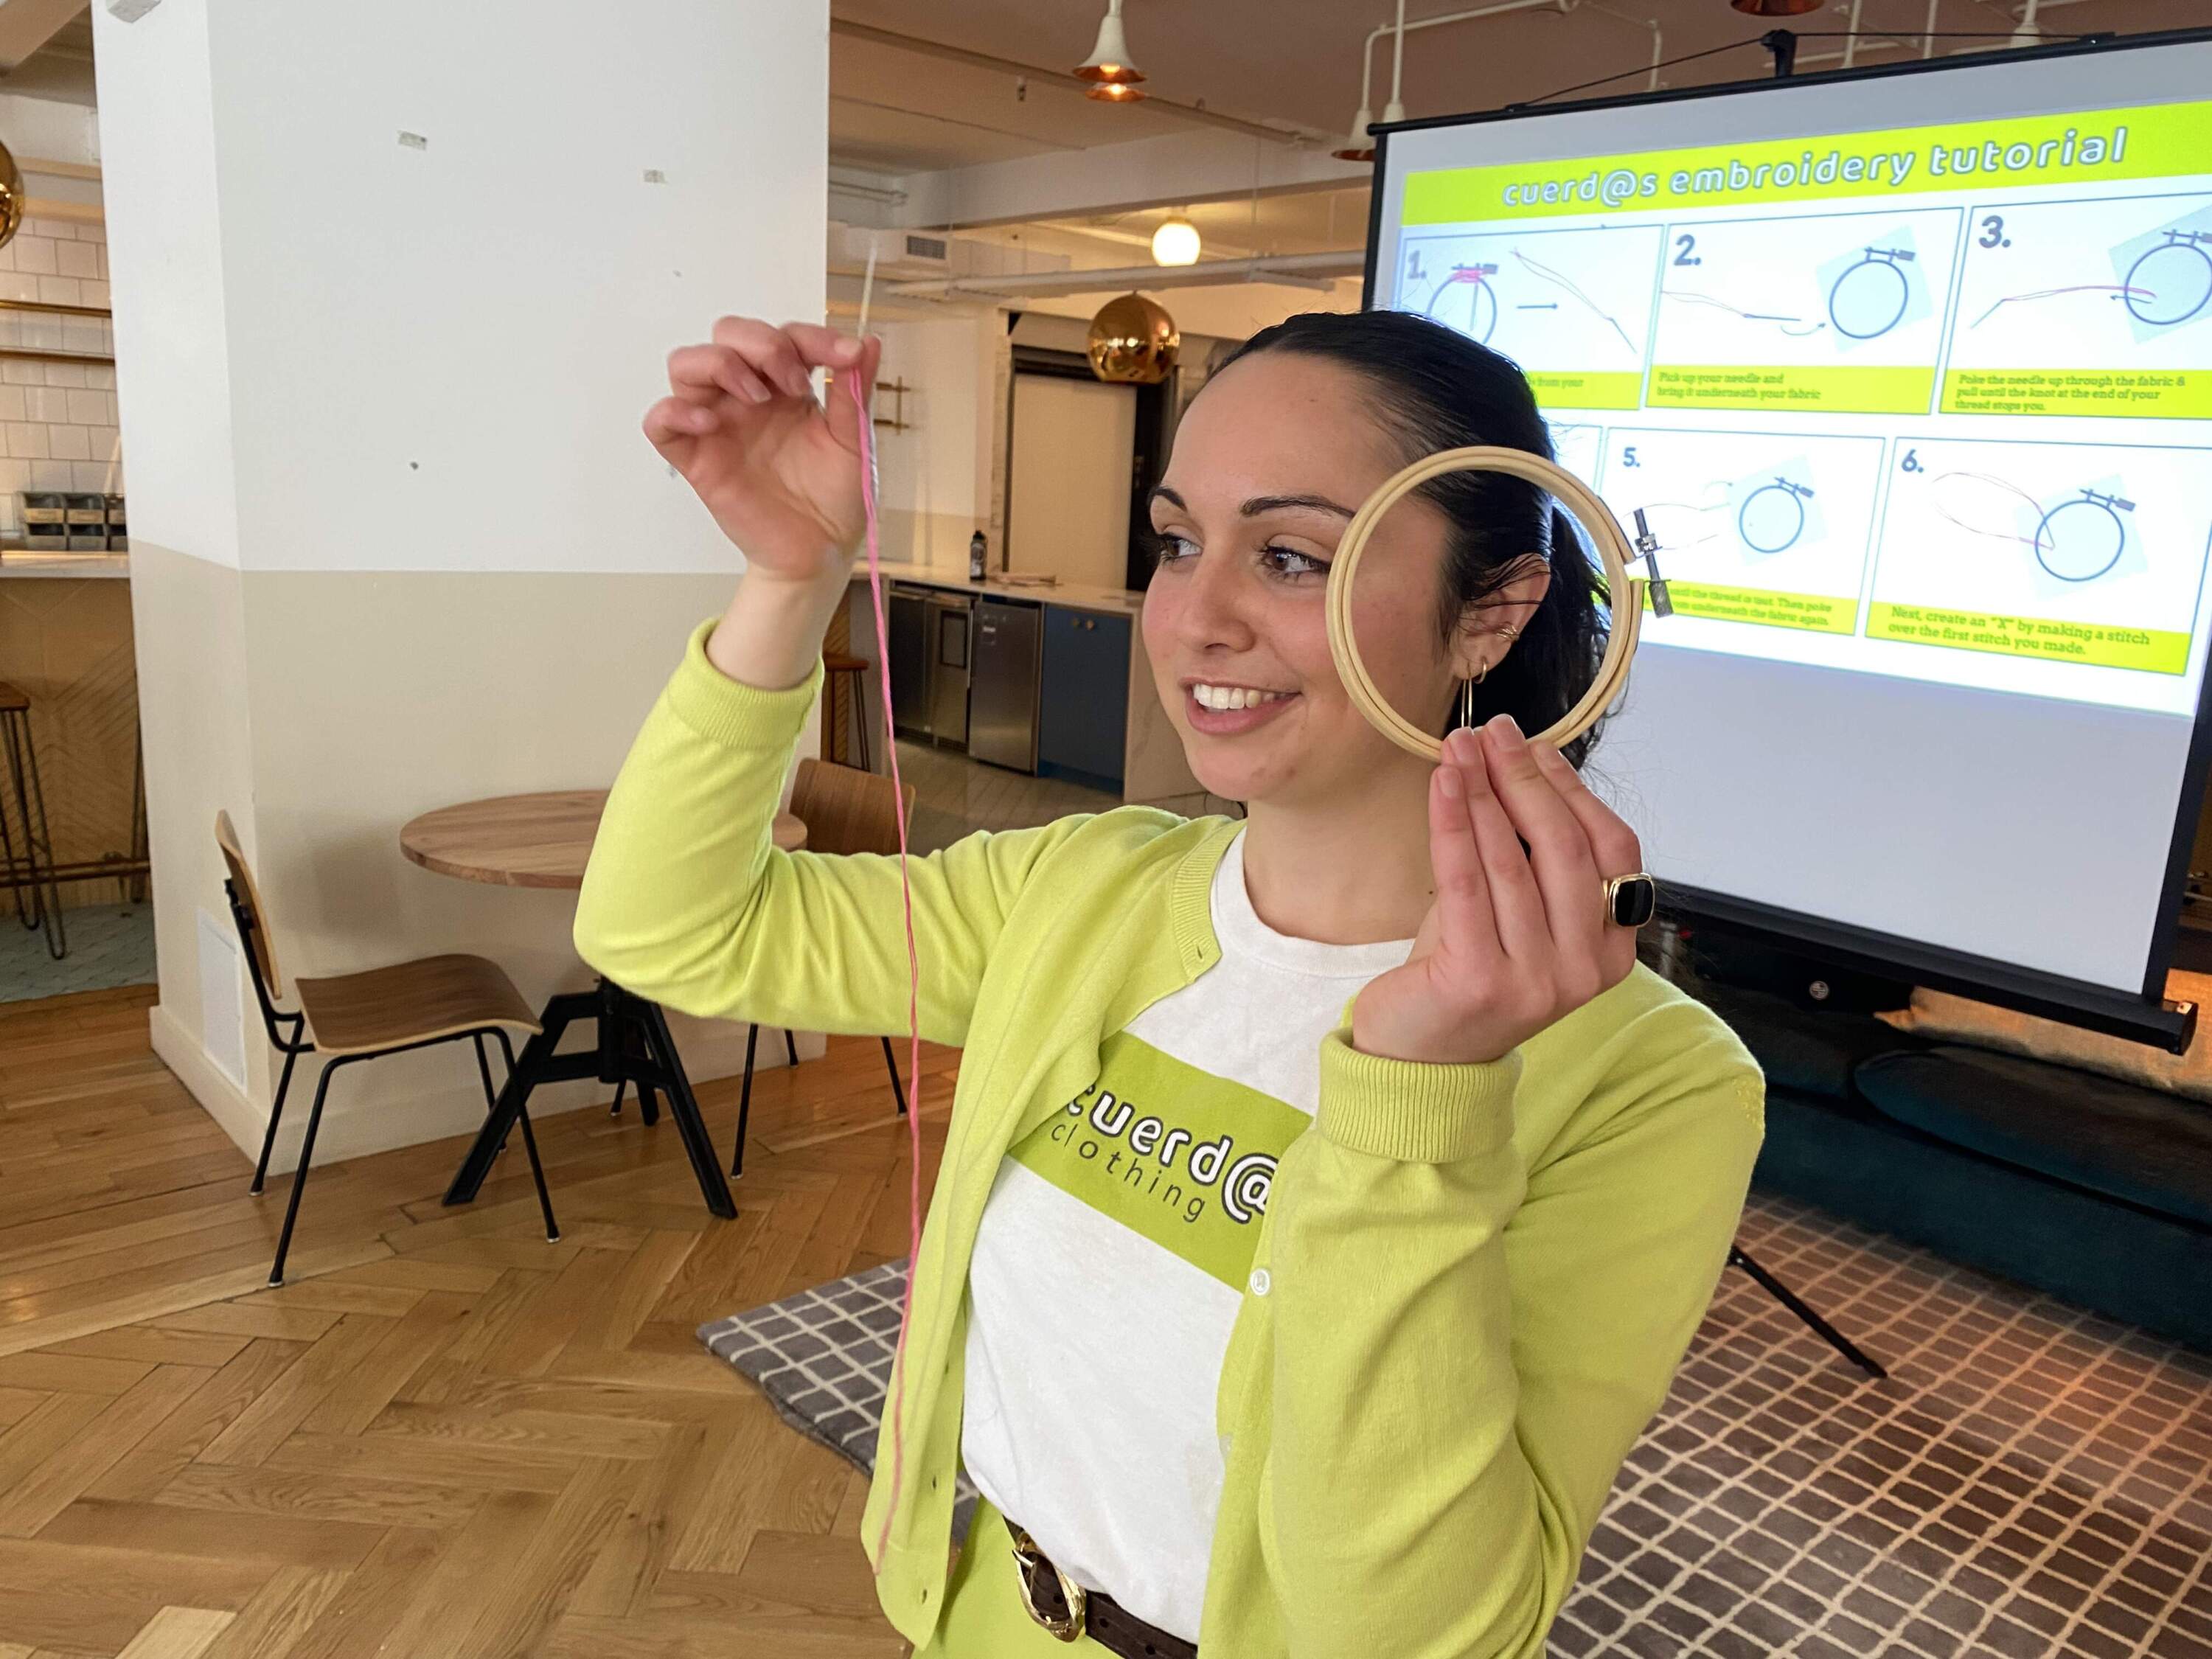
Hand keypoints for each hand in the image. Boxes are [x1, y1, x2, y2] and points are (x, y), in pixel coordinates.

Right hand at [644, 317, 884, 582]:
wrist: (820, 552)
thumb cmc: (834, 497)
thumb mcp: (854, 440)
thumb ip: (855, 391)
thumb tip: (869, 341)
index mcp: (785, 387)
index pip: (784, 336)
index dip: (811, 337)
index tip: (846, 356)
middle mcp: (747, 396)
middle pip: (727, 334)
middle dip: (761, 344)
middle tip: (795, 382)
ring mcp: (718, 424)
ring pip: (686, 364)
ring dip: (719, 365)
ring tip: (756, 398)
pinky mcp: (696, 458)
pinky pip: (660, 422)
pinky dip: (675, 412)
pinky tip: (709, 424)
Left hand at [1350, 715, 1643, 1066]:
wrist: (1420, 1058)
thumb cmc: (1467, 971)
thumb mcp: (1515, 910)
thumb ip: (1532, 855)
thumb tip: (1521, 761)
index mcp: (1611, 951)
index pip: (1612, 852)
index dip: (1574, 792)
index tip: (1535, 747)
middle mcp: (1584, 970)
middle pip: (1565, 849)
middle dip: (1526, 780)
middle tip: (1492, 733)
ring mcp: (1538, 982)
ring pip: (1513, 860)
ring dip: (1482, 792)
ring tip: (1457, 748)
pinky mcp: (1481, 981)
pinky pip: (1467, 882)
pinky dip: (1453, 823)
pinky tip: (1441, 784)